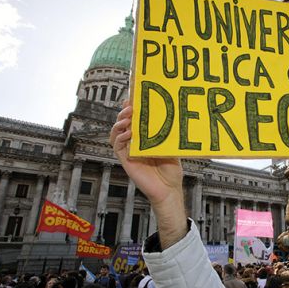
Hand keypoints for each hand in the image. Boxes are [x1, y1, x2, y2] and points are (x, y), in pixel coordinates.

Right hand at [110, 103, 187, 244]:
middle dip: (124, 113)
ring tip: (127, 117)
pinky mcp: (126, 161)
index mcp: (146, 139)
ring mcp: (129, 152)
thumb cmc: (171, 172)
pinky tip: (128, 133)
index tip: (133, 97)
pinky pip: (117, 147)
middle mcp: (135, 144)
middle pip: (123, 124)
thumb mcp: (172, 148)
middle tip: (129, 106)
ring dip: (118, 123)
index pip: (135, 120)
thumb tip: (172, 118)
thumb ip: (168, 136)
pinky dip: (119, 138)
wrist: (169, 190)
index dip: (132, 109)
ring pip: (116, 133)